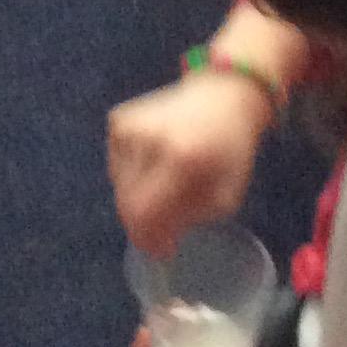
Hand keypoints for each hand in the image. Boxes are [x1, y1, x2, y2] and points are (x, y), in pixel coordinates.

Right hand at [108, 73, 267, 255]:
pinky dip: (131, 174)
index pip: (145, 212)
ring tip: (166, 185)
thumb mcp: (225, 194)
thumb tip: (157, 242)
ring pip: (119, 186)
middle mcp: (149, 140)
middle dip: (142, 223)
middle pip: (126, 202)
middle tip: (164, 227)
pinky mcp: (119, 119)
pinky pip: (116, 165)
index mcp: (182, 158)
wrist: (221, 96)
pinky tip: (154, 162)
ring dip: (138, 197)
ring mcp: (129, 126)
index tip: (160, 250)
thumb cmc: (229, 149)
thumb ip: (190, 221)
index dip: (147, 239)